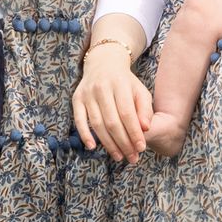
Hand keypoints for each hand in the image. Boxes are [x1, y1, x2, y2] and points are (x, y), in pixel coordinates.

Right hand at [72, 36, 153, 163]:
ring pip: (97, 124)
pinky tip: (92, 147)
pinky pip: (79, 120)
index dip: (134, 132)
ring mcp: (87, 94)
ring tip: (118, 156)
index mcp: (120, 84)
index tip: (141, 148)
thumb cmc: (125, 82)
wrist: (103, 63)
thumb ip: (145, 108)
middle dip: (123, 143)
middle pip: (112, 121)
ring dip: (108, 144)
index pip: (127, 113)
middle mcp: (102, 88)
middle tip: (132, 157)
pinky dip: (84, 135)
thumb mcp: (139, 90)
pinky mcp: (76, 99)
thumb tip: (146, 128)